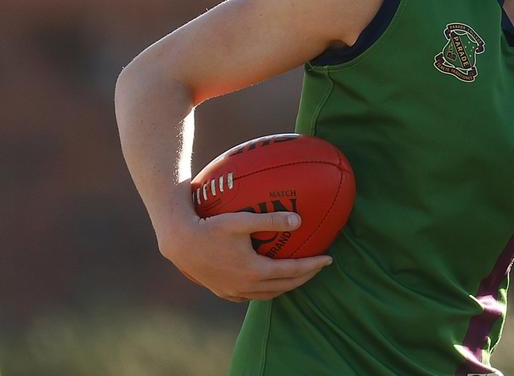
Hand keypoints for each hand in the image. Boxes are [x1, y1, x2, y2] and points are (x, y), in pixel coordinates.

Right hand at [159, 210, 332, 301]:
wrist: (180, 242)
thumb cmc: (211, 227)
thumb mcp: (242, 221)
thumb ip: (271, 220)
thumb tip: (299, 220)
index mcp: (255, 270)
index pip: (293, 271)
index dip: (313, 265)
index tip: (329, 258)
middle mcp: (246, 286)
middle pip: (285, 286)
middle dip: (306, 277)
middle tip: (320, 266)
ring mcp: (233, 292)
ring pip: (269, 295)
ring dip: (287, 286)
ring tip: (300, 275)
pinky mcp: (223, 292)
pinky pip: (251, 297)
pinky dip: (267, 291)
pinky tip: (270, 282)